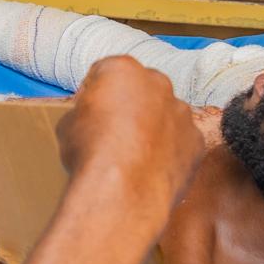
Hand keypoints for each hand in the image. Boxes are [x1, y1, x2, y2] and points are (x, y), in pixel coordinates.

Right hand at [57, 56, 197, 214]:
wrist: (121, 193)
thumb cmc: (91, 156)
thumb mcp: (67, 125)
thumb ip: (85, 113)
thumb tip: (91, 121)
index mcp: (122, 69)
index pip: (104, 74)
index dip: (94, 95)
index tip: (90, 114)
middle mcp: (158, 83)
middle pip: (141, 89)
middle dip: (129, 106)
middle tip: (112, 134)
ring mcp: (182, 112)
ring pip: (165, 114)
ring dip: (152, 128)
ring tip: (133, 156)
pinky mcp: (196, 141)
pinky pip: (181, 141)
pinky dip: (169, 152)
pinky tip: (151, 169)